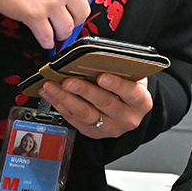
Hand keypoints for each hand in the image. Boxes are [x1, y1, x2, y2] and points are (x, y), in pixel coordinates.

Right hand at [0, 0, 92, 48]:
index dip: (80, 4)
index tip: (74, 9)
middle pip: (83, 12)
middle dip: (75, 21)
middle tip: (68, 23)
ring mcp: (51, 1)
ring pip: (68, 28)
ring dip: (62, 34)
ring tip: (56, 34)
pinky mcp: (34, 15)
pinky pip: (48, 36)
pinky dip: (47, 41)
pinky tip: (45, 40)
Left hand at [38, 74, 152, 137]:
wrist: (128, 111)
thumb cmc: (129, 89)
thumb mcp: (134, 79)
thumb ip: (122, 71)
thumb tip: (97, 58)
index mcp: (141, 102)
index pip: (131, 93)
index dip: (117, 85)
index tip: (102, 77)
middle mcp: (127, 118)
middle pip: (104, 103)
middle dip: (84, 90)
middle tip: (68, 81)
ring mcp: (109, 127)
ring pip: (85, 113)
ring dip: (65, 98)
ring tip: (52, 85)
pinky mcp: (93, 132)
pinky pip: (73, 119)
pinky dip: (59, 104)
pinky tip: (50, 93)